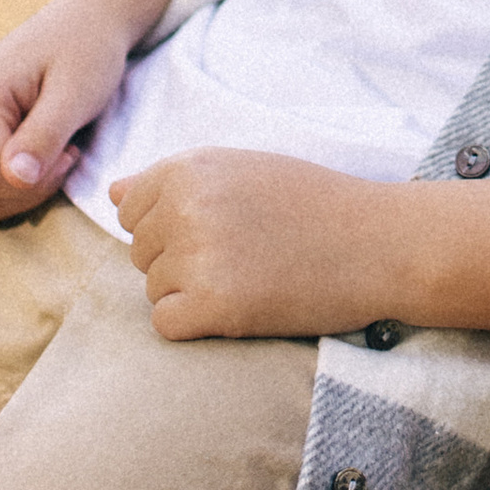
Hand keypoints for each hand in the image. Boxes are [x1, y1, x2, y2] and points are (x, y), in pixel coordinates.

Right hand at [0, 0, 129, 228]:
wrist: (82, 24)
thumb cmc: (86, 52)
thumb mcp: (77, 92)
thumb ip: (44, 135)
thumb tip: (15, 178)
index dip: (36, 183)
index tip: (70, 151)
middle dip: (27, 193)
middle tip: (63, 152)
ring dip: (15, 197)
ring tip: (48, 154)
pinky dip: (0, 197)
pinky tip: (32, 163)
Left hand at [114, 149, 394, 340]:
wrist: (378, 243)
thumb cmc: (313, 203)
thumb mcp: (243, 169)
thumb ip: (174, 179)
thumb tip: (112, 191)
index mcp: (190, 166)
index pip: (131, 207)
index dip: (172, 221)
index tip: (222, 224)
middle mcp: (185, 206)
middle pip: (140, 251)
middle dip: (181, 257)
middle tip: (246, 250)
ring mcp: (197, 257)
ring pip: (154, 288)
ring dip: (193, 290)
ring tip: (251, 273)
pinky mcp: (212, 306)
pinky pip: (167, 323)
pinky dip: (198, 323)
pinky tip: (242, 303)